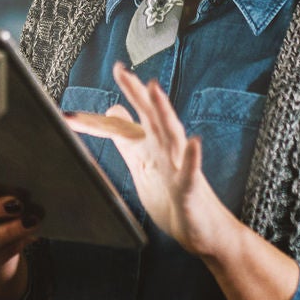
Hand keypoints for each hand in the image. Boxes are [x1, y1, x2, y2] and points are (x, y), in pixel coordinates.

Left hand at [67, 63, 237, 259]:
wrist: (200, 229)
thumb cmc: (172, 196)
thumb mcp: (142, 165)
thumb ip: (127, 139)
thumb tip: (113, 110)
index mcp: (152, 146)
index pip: (127, 123)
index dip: (105, 114)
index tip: (99, 84)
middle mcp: (167, 151)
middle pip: (151, 116)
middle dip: (137, 93)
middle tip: (121, 70)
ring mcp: (179, 168)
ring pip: (172, 135)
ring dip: (163, 111)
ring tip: (154, 89)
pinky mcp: (190, 189)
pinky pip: (191, 173)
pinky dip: (192, 158)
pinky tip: (194, 143)